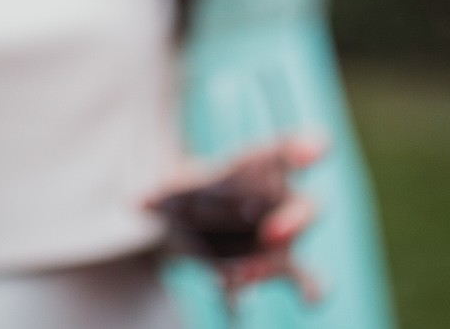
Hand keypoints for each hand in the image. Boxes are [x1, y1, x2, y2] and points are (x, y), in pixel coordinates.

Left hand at [148, 134, 327, 302]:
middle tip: (273, 234)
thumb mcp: (169, 184)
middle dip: (294, 222)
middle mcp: (280, 199)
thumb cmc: (185, 191)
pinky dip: (309, 290)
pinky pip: (305, 279)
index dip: (306, 147)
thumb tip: (137, 204)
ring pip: (293, 251)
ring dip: (271, 266)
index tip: (313, 153)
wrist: (179, 222)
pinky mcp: (276, 265)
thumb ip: (163, 192)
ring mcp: (281, 235)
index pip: (288, 151)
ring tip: (239, 277)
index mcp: (260, 164)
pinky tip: (301, 302)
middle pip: (306, 208)